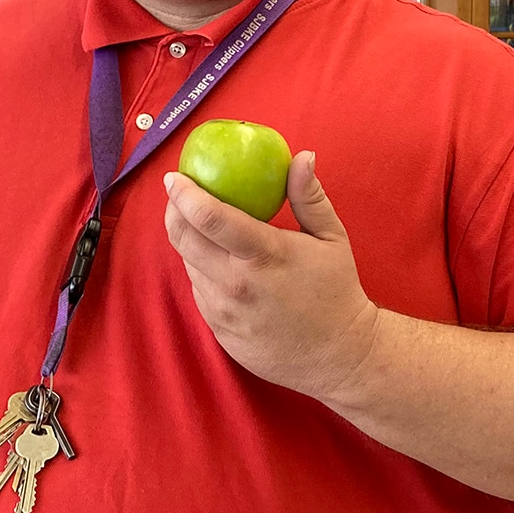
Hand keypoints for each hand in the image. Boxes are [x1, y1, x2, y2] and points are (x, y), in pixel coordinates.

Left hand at [162, 151, 379, 401]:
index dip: (185, 193)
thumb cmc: (338, 291)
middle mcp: (236, 284)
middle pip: (183, 239)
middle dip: (173, 211)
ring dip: (187, 241)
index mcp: (264, 256)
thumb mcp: (332, 239)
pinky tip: (218, 261)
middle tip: (178, 195)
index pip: (209, 218)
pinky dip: (202, 269)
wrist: (339, 357)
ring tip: (199, 224)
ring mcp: (224, 311)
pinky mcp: (219, 330)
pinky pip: (199, 290)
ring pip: (188, 264)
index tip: (174, 177)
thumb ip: (309, 196)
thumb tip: (302, 156)